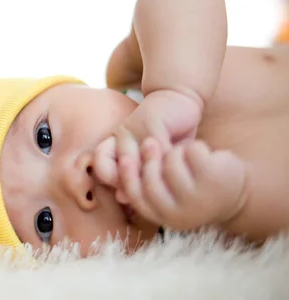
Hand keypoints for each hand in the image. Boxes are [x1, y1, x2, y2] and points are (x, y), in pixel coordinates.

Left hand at [94, 88, 202, 191]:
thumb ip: (138, 177)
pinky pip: (154, 151)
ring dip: (151, 177)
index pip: (101, 169)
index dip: (117, 183)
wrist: (179, 98)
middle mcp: (119, 136)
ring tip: (168, 182)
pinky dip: (166, 163)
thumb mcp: (154, 158)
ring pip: (133, 163)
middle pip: (116, 171)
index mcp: (115, 143)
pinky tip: (179, 167)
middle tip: (155, 192)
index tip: (139, 190)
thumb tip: (121, 199)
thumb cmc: (168, 133)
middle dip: (135, 186)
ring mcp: (132, 128)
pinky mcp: (150, 122)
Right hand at [119, 138, 247, 230]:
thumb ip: (144, 187)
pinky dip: (197, 147)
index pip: (137, 197)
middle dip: (150, 157)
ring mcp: (197, 199)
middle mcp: (179, 214)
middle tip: (151, 141)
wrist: (237, 190)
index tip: (126, 158)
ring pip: (172, 161)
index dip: (128, 176)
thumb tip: (119, 193)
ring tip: (185, 152)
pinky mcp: (214, 179)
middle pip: (151, 180)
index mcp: (164, 216)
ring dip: (178, 150)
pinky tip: (207, 154)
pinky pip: (193, 152)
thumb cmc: (194, 186)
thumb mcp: (168, 191)